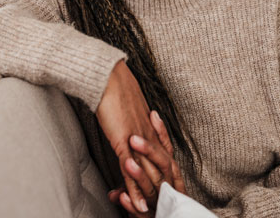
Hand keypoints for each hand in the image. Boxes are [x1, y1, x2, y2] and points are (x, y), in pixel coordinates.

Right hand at [96, 60, 172, 214]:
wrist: (107, 76)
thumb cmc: (113, 87)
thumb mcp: (127, 108)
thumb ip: (131, 122)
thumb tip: (129, 130)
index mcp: (151, 127)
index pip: (166, 156)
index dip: (170, 176)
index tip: (172, 191)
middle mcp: (149, 136)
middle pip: (162, 170)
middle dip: (166, 192)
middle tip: (168, 209)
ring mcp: (138, 140)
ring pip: (149, 174)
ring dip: (151, 197)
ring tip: (153, 214)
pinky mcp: (125, 142)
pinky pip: (132, 171)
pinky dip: (134, 191)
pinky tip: (137, 204)